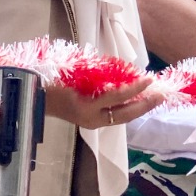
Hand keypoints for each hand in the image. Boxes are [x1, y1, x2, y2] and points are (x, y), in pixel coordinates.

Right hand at [44, 76, 163, 129]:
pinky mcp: (93, 122)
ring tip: (155, 97)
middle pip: (125, 114)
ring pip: (123, 118)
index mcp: (86, 106)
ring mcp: (92, 123)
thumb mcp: (75, 73)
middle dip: (146, 105)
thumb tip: (126, 72)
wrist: (34, 97)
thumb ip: (100, 74)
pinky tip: (138, 100)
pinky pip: (115, 116)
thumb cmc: (52, 81)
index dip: (134, 88)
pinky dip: (128, 108)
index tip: (148, 78)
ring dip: (140, 108)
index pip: (116, 97)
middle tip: (162, 94)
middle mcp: (91, 119)